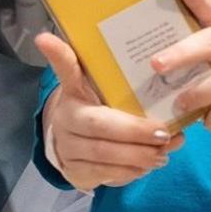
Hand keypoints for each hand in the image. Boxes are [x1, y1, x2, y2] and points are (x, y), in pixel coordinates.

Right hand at [35, 32, 182, 191]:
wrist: (72, 145)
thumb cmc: (96, 110)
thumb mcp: (103, 91)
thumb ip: (120, 78)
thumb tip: (132, 81)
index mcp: (73, 92)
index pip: (66, 70)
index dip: (59, 55)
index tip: (45, 37)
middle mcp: (66, 119)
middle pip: (101, 125)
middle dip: (136, 131)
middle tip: (165, 134)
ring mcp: (68, 148)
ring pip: (106, 154)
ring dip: (140, 156)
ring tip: (164, 153)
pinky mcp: (76, 172)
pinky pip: (107, 174)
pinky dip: (132, 172)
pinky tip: (148, 166)